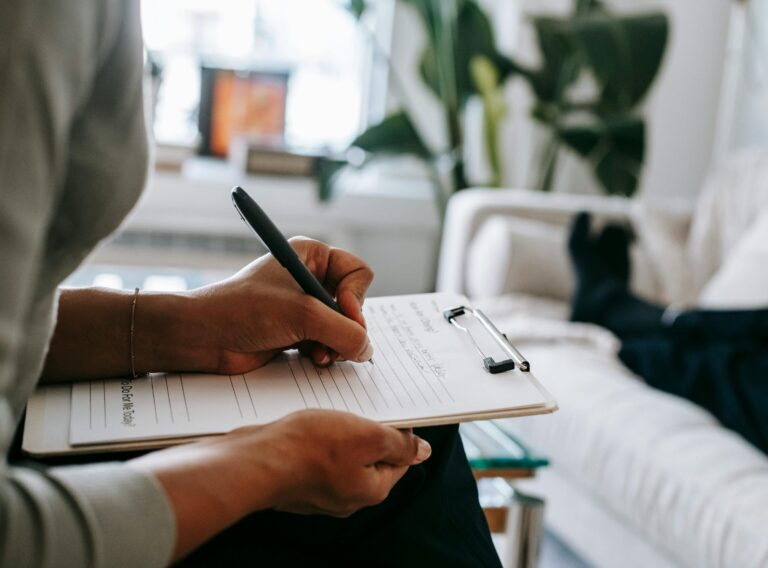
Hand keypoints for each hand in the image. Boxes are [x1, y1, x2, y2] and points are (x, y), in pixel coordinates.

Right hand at [131, 409, 431, 560]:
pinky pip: (316, 458)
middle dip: (367, 431)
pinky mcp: (297, 482)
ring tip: (330, 413)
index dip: (399, 432)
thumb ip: (400, 444)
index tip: (390, 410)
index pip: (400, 459)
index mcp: (371, 490)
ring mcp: (320, 492)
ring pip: (342, 456)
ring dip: (340, 433)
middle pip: (370, 458)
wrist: (254, 461)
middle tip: (358, 407)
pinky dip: (316, 440)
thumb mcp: (368, 436)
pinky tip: (308, 425)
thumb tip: (423, 451)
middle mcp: (347, 497)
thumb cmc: (310, 448)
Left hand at [168, 237, 373, 373]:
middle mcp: (311, 277)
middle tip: (334, 343)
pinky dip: (326, 353)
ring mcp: (304, 306)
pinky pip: (329, 342)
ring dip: (336, 344)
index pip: (359, 273)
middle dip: (346, 327)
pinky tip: (312, 359)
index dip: (357, 297)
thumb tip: (367, 350)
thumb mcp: (302, 315)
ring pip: (343, 327)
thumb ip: (344, 331)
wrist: (203, 337)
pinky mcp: (297, 331)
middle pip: (354, 304)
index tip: (345, 315)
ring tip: (320, 355)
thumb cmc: (243, 310)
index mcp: (312, 255)